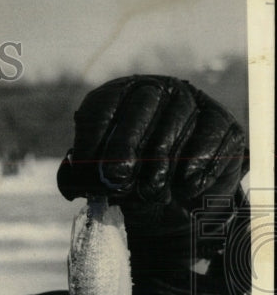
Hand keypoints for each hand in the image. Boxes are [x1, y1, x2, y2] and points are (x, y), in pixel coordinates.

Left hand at [56, 75, 247, 274]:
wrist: (176, 204)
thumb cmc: (131, 184)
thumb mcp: (101, 178)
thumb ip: (83, 176)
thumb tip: (71, 181)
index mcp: (120, 96)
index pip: (103, 104)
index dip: (92, 134)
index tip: (83, 165)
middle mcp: (158, 90)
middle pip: (141, 107)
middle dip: (124, 146)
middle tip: (115, 178)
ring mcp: (193, 102)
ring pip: (175, 125)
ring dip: (159, 166)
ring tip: (150, 193)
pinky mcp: (223, 122)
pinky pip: (208, 141)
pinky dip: (194, 169)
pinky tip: (184, 188)